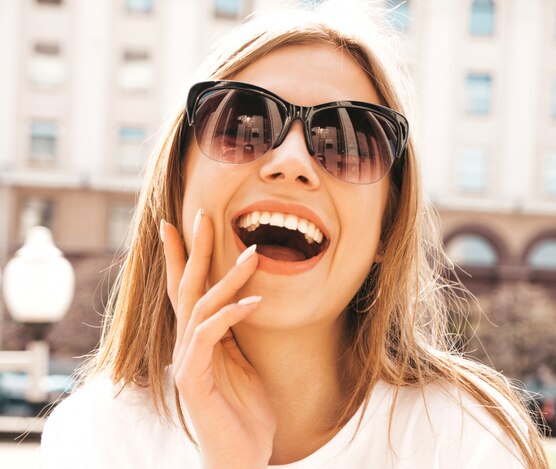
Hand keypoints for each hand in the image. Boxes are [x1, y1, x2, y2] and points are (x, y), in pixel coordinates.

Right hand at [161, 210, 275, 468]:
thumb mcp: (244, 363)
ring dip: (227, 278)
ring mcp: (187, 360)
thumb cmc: (244, 412)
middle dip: (193, 249)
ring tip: (253, 253)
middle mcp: (188, 344)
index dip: (186, 255)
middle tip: (202, 213)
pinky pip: (210, 336)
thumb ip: (236, 334)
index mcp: (201, 338)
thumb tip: (244, 302)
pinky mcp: (193, 378)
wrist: (239, 457)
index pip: (189, 289)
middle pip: (186, 287)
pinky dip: (232, 315)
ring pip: (200, 306)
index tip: (185, 223)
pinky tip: (254, 301)